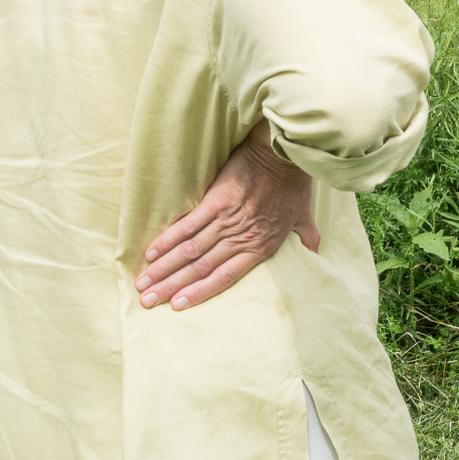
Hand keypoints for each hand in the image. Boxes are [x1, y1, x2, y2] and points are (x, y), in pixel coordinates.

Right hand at [135, 121, 317, 311]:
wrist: (284, 153)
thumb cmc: (295, 184)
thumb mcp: (305, 216)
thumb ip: (307, 238)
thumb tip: (315, 254)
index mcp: (260, 247)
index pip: (224, 278)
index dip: (199, 293)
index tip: (176, 306)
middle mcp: (241, 238)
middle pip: (200, 268)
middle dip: (171, 286)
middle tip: (146, 300)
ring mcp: (227, 219)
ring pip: (190, 250)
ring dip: (164, 268)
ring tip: (143, 282)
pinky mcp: (217, 199)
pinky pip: (189, 224)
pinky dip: (169, 239)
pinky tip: (152, 252)